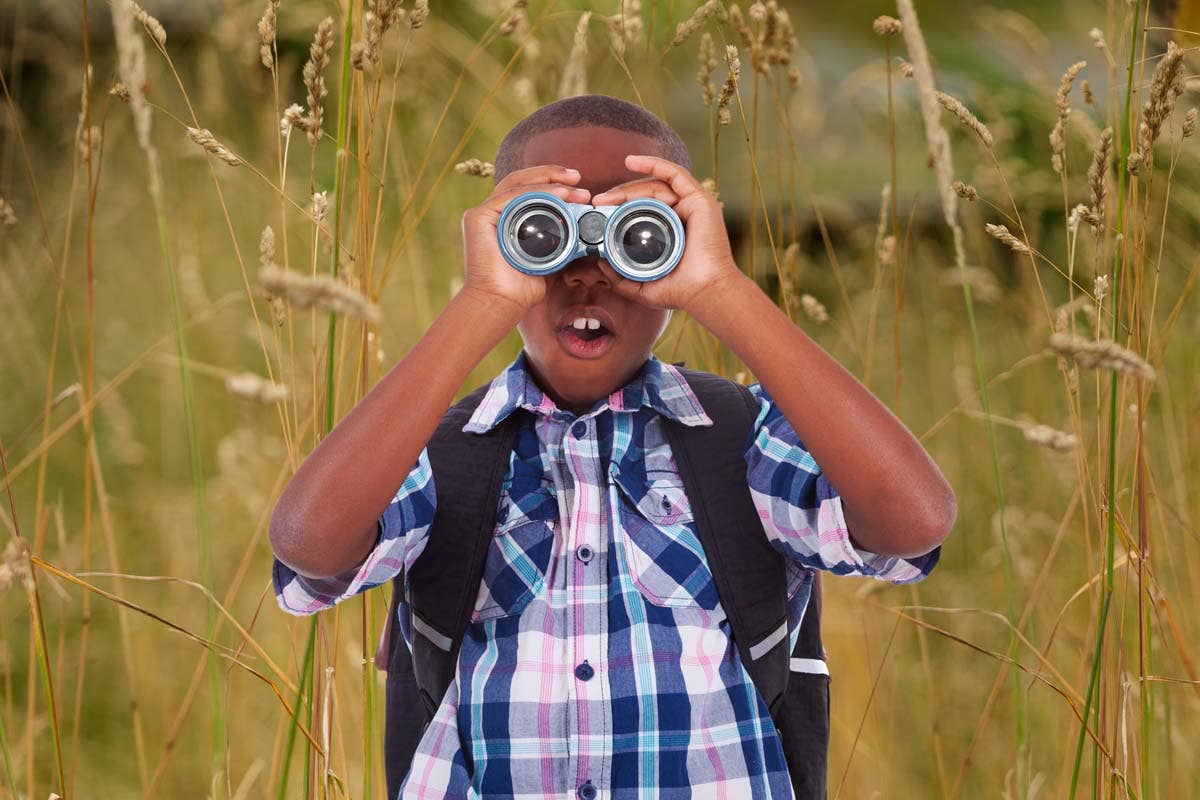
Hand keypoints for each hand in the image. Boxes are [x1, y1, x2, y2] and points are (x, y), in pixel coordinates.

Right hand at [461, 164, 591, 312]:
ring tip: (573, 183)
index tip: (580, 189)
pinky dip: (536, 191)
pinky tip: (558, 192)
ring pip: (518, 185)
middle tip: (578, 178)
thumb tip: (588, 232)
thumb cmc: (522, 288)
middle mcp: (494, 212)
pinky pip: (511, 196)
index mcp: (507, 219)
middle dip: (552, 175)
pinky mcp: (478, 217)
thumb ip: (563, 244)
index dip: (554, 184)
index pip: (529, 191)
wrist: (502, 304)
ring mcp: (484, 213)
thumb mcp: (551, 259)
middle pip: (523, 182)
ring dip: (548, 180)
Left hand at [590, 155, 744, 314]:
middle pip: (646, 195)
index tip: (598, 210)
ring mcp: (690, 205)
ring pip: (655, 186)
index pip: (642, 209)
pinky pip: (674, 173)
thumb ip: (620, 277)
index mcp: (670, 231)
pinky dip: (653, 164)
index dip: (620, 206)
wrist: (703, 292)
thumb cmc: (680, 291)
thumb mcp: (641, 285)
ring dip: (629, 186)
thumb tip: (600, 264)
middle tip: (597, 202)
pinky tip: (631, 162)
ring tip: (608, 197)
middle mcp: (681, 215)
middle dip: (620, 196)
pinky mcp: (698, 198)